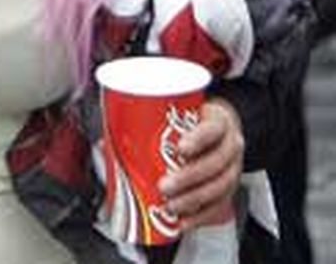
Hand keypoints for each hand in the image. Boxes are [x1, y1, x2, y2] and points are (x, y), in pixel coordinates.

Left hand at [158, 98, 244, 229]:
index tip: (179, 147)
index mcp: (218, 121)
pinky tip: (183, 221)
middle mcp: (230, 145)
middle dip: (189, 178)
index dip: (197, 139)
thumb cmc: (195, 122)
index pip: (212, 129)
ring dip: (193, 200)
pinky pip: (219, 206)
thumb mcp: (180, 114)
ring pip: (219, 187)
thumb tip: (103, 141)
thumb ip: (148, 125)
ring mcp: (233, 169)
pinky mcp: (230, 189)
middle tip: (164, 186)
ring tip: (171, 206)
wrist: (219, 131)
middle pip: (215, 163)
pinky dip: (200, 216)